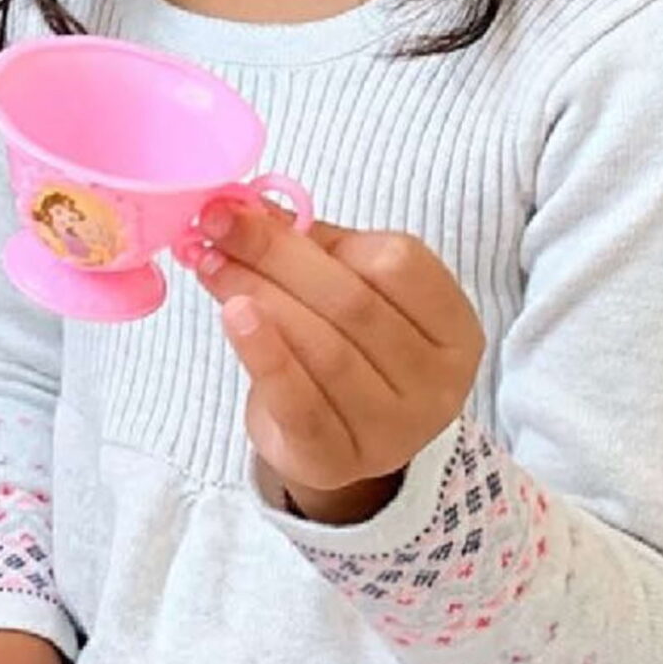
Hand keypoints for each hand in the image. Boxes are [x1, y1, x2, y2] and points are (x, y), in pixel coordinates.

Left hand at [188, 202, 483, 524]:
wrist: (336, 441)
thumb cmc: (348, 349)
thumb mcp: (348, 290)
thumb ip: (311, 246)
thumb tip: (246, 203)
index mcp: (453, 327)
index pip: (399, 264)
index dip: (318, 233)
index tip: (246, 208)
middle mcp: (437, 382)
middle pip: (352, 303)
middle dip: (274, 256)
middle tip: (216, 226)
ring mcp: (395, 428)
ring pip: (324, 349)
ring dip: (258, 296)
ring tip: (210, 264)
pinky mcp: (339, 460)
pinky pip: (300, 404)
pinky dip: (264, 356)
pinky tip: (231, 317)